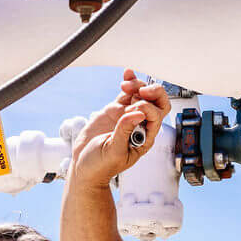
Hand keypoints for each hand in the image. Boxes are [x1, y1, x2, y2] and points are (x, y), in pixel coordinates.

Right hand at [69, 69, 168, 187]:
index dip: (147, 108)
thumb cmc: (100, 166)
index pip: (155, 116)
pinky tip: (127, 73)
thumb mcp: (113, 152)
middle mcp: (139, 125)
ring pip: (141, 94)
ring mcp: (127, 116)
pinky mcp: (115, 112)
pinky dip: (128, 82)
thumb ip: (124, 132)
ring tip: (125, 85)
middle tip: (140, 91)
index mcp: (144, 138)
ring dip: (137, 85)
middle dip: (152, 93)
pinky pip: (126, 94)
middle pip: (156, 103)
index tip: (130, 110)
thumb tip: (138, 114)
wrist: (83, 166)